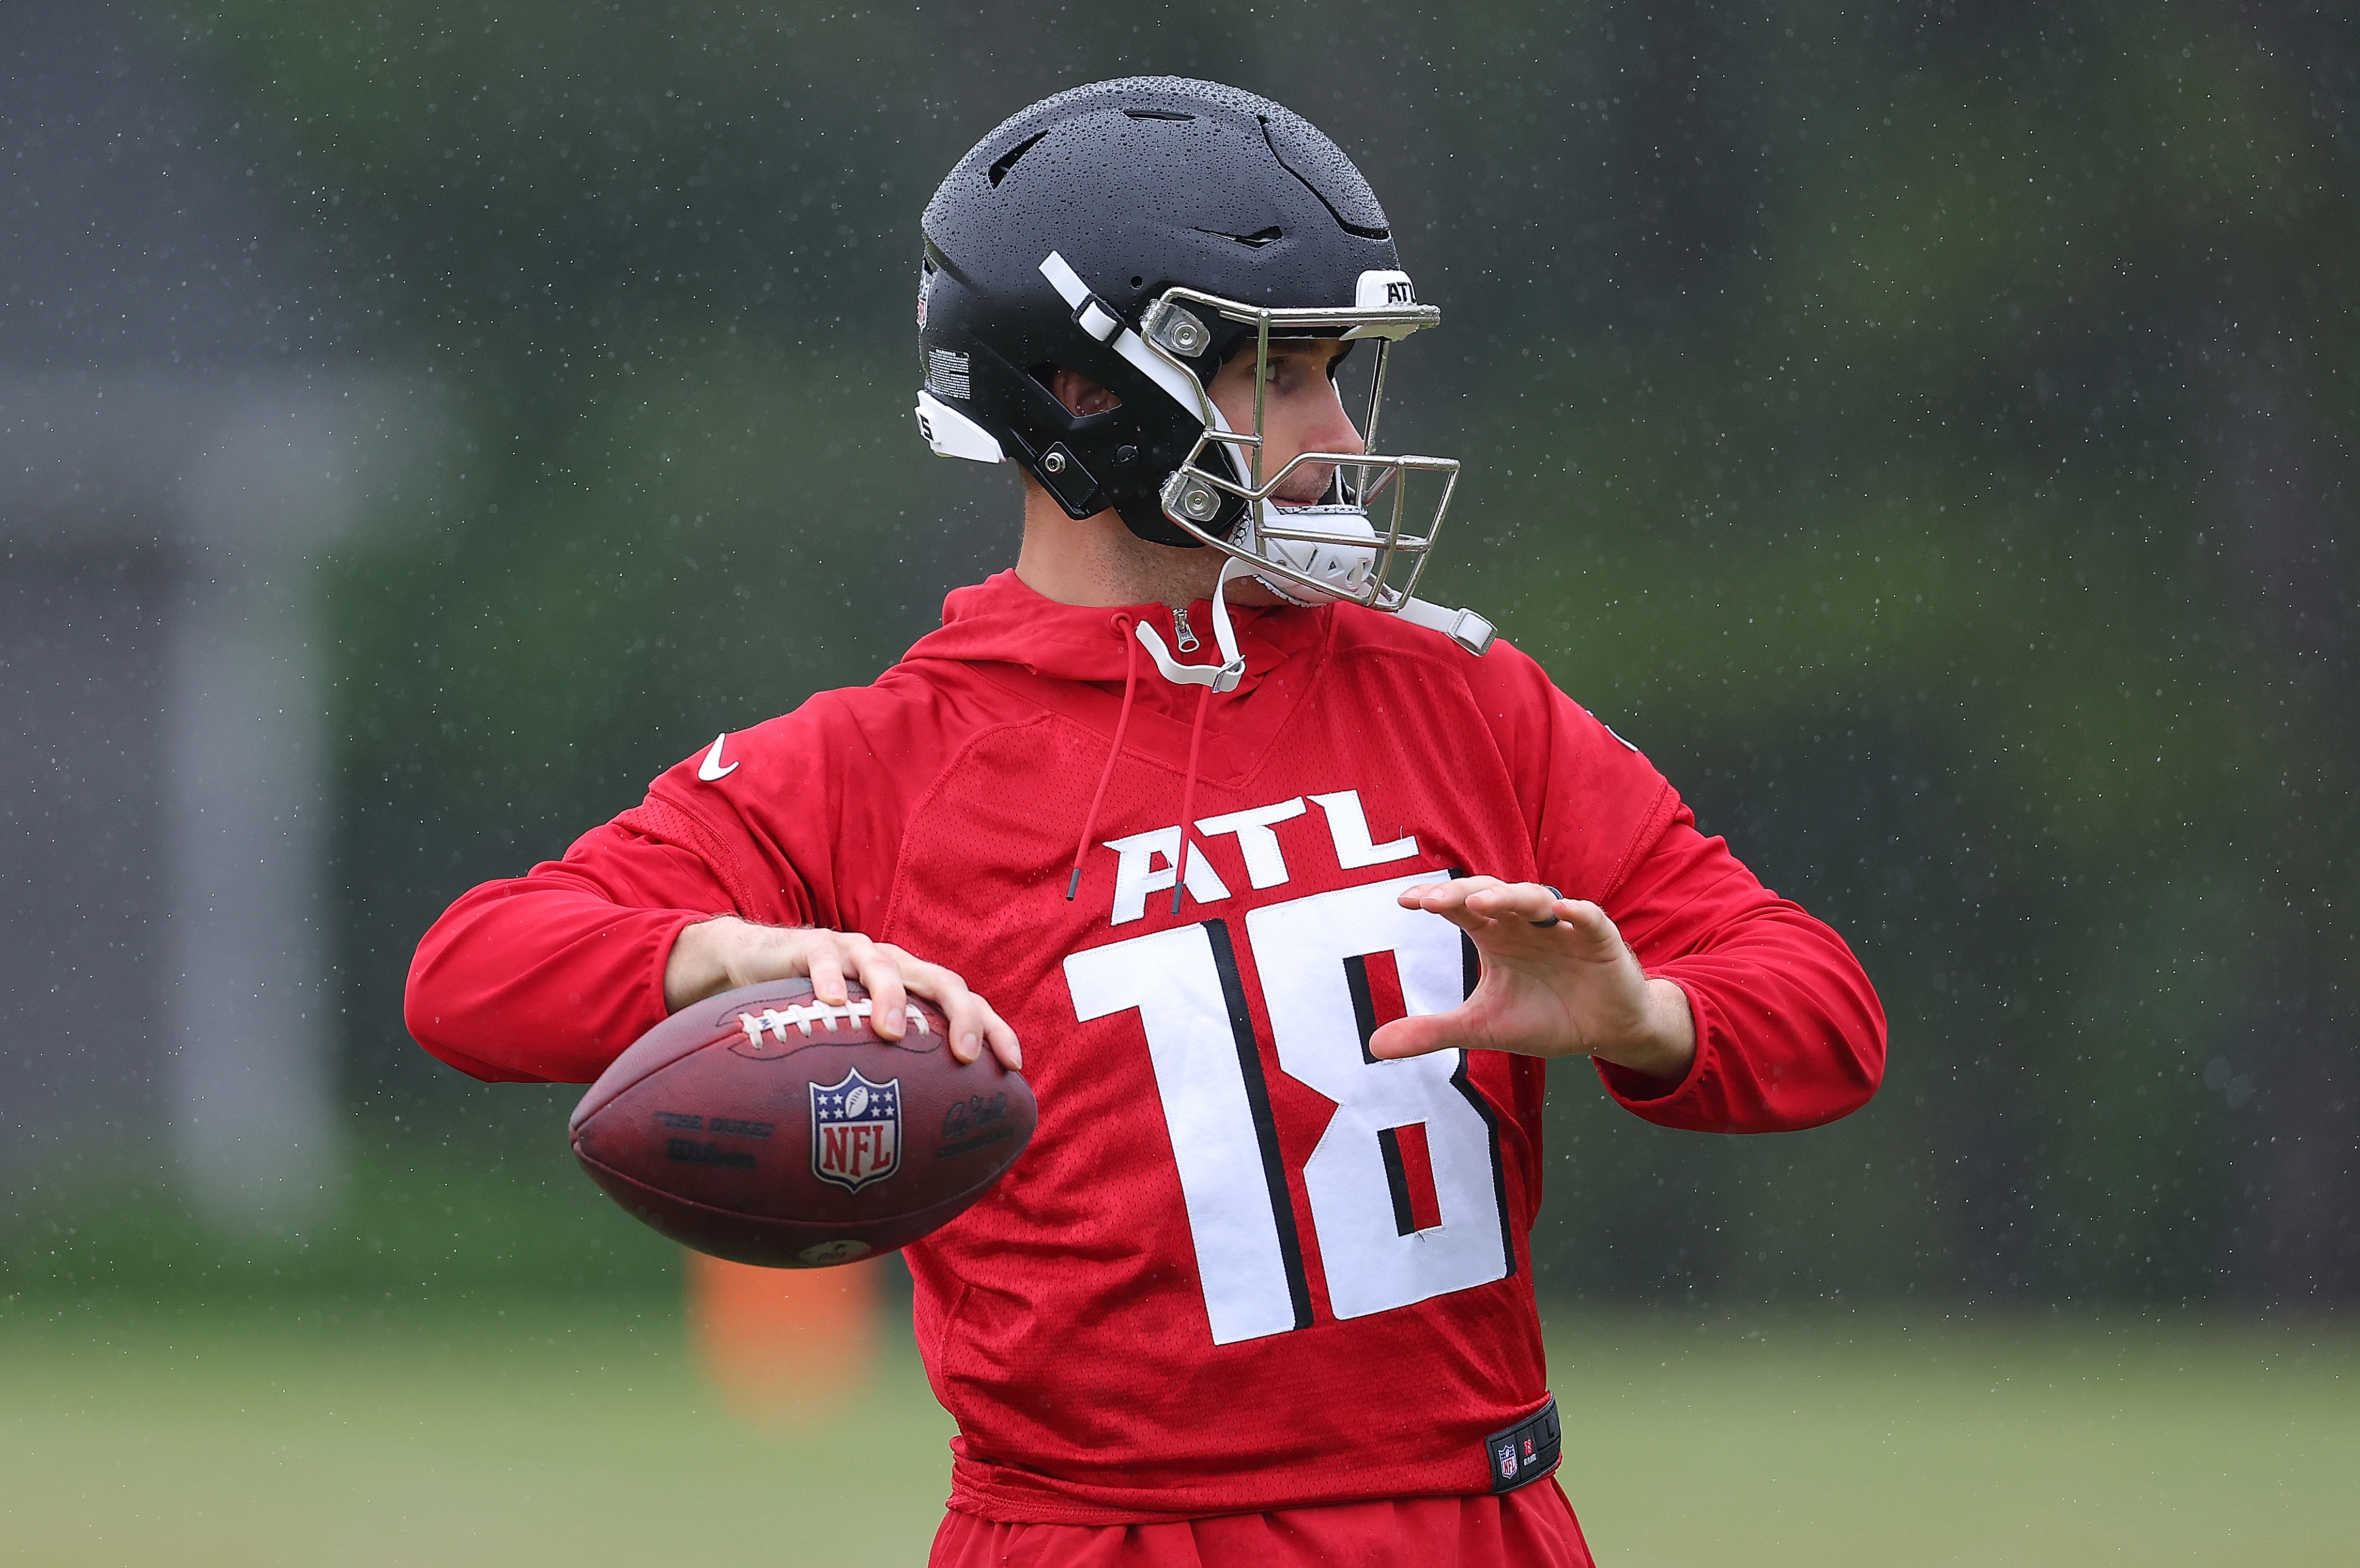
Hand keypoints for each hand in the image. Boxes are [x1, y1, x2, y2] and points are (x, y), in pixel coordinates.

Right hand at [664, 917, 1021, 1070]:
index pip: (967, 1004)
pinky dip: (830, 976)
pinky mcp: (812, 947)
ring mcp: (855, 953)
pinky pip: (825, 956)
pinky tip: (829, 1000)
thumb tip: (905, 1151)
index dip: (995, 1030)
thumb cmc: (815, 1016)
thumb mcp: (854, 1044)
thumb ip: (882, 1078)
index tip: (1014, 1067)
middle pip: (941, 981)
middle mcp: (894, 967)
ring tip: (893, 1031)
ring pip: (886, 966)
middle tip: (966, 1055)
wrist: (757, 964)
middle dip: (961, 1016)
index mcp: (914, 988)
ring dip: (894, 997)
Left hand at [1370, 877, 1694, 1084]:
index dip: (1435, 899)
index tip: (1404, 901)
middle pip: (1492, 893)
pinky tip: (1563, 913)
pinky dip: (1577, 914)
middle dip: (1463, 893)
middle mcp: (1525, 923)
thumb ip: (1432, 1031)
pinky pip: (1589, 919)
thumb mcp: (1482, 1027)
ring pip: (1536, 899)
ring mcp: (1564, 928)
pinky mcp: (1600, 941)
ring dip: (1510, 897)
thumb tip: (1373, 1045)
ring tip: (1483, 902)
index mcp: (1496, 935)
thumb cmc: (1544, 1018)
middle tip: (1432, 901)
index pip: (1461, 905)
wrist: (1604, 1033)